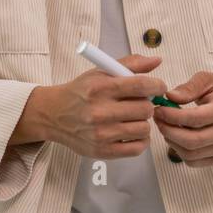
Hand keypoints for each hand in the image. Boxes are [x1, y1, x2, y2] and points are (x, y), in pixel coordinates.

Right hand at [24, 55, 167, 159]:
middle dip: (147, 104)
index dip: (157, 86)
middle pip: (145, 109)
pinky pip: (137, 148)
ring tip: (133, 118)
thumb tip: (157, 61)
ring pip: (143, 129)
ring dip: (143, 122)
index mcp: (100, 88)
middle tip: (140, 103)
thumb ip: (130, 64)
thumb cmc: (80, 92)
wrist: (54, 115)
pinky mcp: (102, 151)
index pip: (140, 86)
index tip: (158, 87)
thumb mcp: (100, 72)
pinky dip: (141, 140)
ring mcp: (101, 134)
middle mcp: (100, 111)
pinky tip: (132, 132)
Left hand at [153, 72, 212, 167]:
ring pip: (190, 154)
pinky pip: (194, 161)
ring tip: (166, 126)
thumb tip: (169, 97)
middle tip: (158, 119)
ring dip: (172, 141)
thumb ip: (188, 87)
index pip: (194, 119)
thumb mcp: (208, 79)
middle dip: (168, 131)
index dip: (171, 116)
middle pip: (191, 141)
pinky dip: (179, 151)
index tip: (158, 109)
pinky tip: (176, 137)